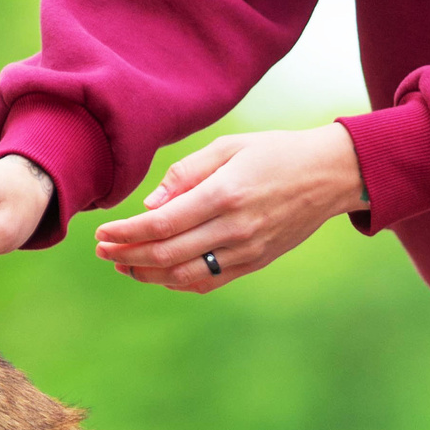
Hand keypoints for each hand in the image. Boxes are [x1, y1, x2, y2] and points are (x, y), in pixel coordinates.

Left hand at [93, 126, 365, 292]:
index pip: (161, 225)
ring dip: (148, 274)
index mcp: (223, 194)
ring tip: (125, 264)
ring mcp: (245, 251)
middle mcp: (233, 229)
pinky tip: (159, 274)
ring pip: (183, 275)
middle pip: (166, 255)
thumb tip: (148, 206)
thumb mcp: (229, 147)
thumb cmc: (275, 152)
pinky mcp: (253, 263)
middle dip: (128, 255)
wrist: (327, 176)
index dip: (126, 233)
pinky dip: (177, 282)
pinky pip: (207, 282)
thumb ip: (186, 174)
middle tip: (103, 251)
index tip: (102, 233)